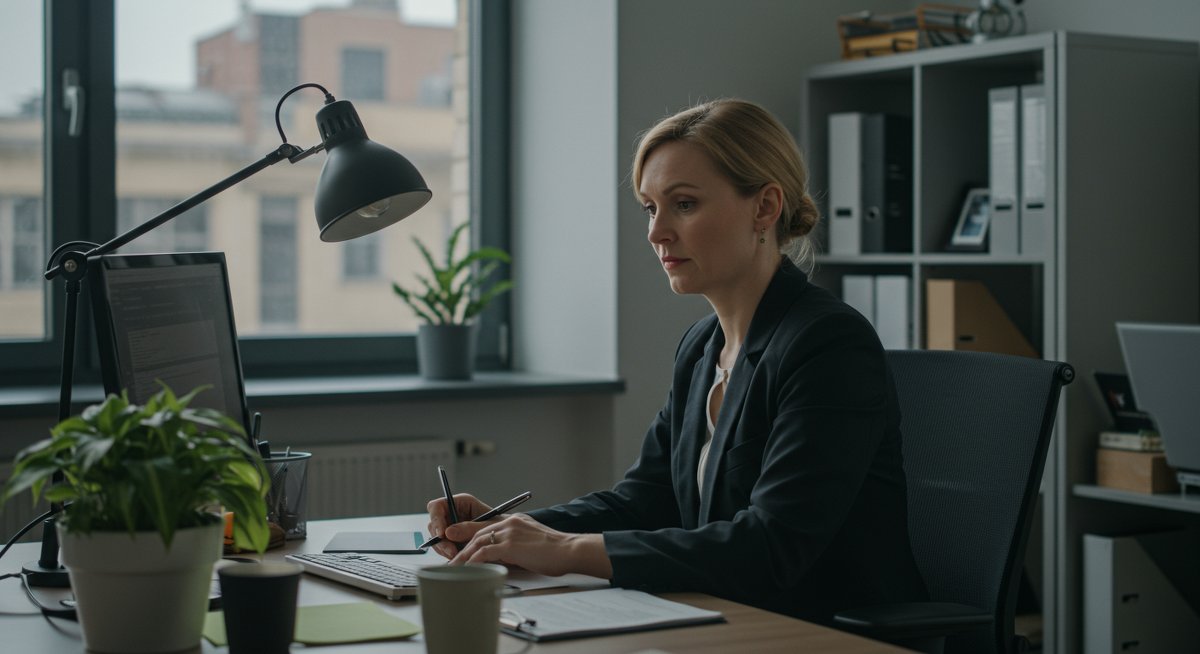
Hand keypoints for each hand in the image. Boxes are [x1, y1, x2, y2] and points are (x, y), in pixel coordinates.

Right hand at [426, 493, 495, 558]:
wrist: (507, 538)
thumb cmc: (501, 526)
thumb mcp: (488, 525)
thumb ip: (468, 528)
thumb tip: (447, 533)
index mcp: (460, 502)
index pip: (436, 506)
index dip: (436, 518)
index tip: (442, 533)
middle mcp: (452, 513)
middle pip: (433, 524)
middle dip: (440, 539)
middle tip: (451, 551)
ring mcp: (450, 527)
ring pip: (435, 538)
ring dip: (444, 548)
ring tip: (457, 555)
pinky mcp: (451, 540)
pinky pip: (441, 547)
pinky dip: (447, 553)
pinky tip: (458, 557)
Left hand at [450, 514, 612, 578]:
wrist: (569, 550)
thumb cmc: (555, 551)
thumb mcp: (530, 543)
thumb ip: (514, 545)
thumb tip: (499, 558)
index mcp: (514, 521)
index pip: (485, 527)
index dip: (469, 537)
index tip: (459, 548)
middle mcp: (509, 523)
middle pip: (477, 533)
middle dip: (461, 548)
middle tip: (451, 562)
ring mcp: (509, 532)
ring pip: (477, 542)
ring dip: (463, 556)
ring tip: (453, 568)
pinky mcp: (510, 545)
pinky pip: (484, 553)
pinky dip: (473, 561)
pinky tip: (467, 569)